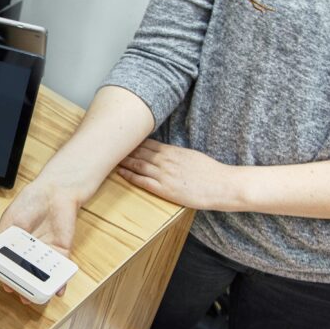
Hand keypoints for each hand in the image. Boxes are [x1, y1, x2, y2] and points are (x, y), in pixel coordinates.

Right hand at [0, 179, 83, 302]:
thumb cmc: (30, 202)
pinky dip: (60, 282)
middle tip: (21, 295)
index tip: (6, 285)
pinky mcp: (62, 251)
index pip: (9, 266)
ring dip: (40, 289)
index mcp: (14, 246)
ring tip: (36, 297)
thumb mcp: (8, 220)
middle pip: (26, 275)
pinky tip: (57, 290)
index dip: (8, 278)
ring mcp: (46, 253)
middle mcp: (30, 252)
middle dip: (24, 288)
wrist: (54, 191)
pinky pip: (61, 270)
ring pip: (43, 276)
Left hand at [117, 139, 237, 210]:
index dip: (133, 142)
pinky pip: (142, 181)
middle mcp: (165, 160)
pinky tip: (120, 173)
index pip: (147, 144)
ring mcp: (164, 174)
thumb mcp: (191, 156)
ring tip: (109, 159)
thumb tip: (166, 153)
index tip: (121, 139)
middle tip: (107, 145)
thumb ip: (176, 154)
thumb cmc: (210, 172)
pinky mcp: (164, 189)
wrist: (222, 185)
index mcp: (173, 151)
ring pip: (138, 164)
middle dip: (123, 149)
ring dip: (123, 161)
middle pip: (139, 152)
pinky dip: (130, 176)